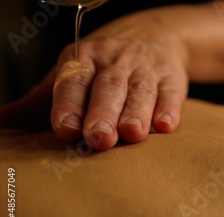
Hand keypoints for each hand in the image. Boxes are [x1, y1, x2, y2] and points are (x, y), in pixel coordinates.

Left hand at [0, 9, 187, 149]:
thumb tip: (3, 121)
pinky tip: (166, 125)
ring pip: (140, 91)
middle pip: (108, 88)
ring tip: (133, 133)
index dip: (69, 104)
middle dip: (103, 113)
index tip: (66, 129)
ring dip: (136, 112)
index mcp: (84, 61)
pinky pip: (171, 92)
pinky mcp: (172, 78)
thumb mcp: (73, 71)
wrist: (155, 35)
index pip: (74, 81)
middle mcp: (114, 63)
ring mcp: (145, 70)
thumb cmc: (105, 63)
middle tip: (99, 138)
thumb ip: (42, 100)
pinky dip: (170, 108)